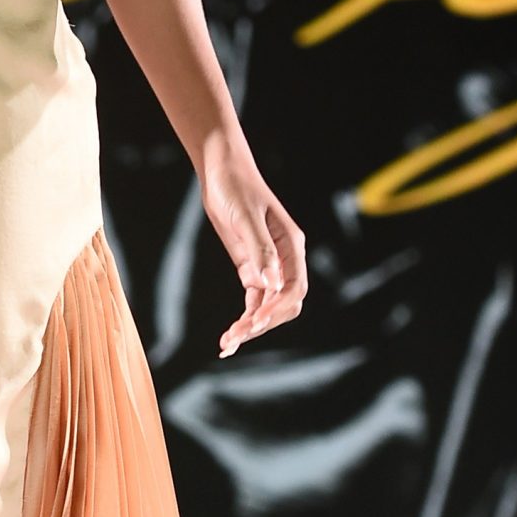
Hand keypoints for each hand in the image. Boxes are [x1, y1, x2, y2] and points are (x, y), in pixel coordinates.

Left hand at [199, 145, 307, 357]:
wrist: (221, 171)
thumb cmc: (236, 188)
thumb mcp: (246, 218)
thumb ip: (260, 251)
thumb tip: (270, 284)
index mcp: (292, 246)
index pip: (295, 287)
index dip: (278, 308)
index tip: (256, 321)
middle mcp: (284, 259)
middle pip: (285, 304)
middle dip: (264, 322)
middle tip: (237, 336)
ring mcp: (268, 266)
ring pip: (268, 306)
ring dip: (252, 326)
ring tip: (228, 344)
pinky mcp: (250, 267)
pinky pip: (253, 300)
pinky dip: (244, 319)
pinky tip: (230, 337)